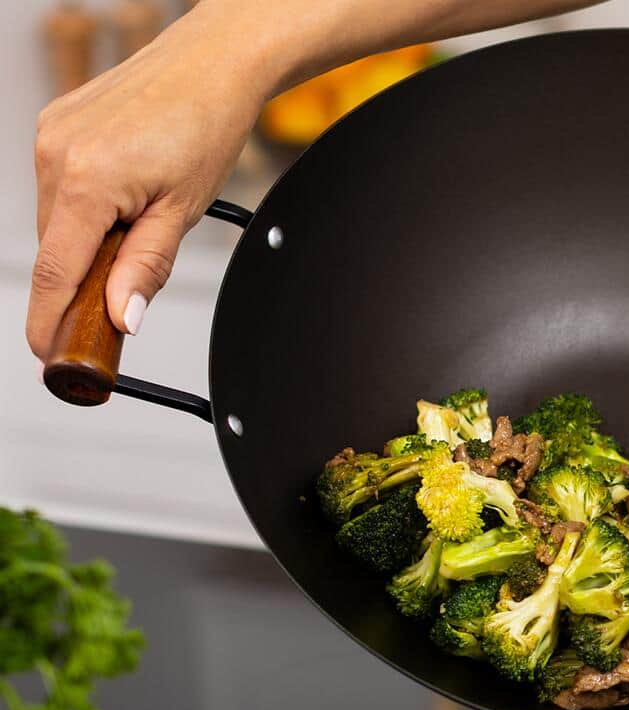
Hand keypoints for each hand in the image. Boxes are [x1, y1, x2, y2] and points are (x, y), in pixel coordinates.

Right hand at [27, 8, 267, 358]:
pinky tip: (125, 190)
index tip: (46, 352)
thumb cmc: (206, 128)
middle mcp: (55, 154)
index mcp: (87, 180)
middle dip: (84, 276)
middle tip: (124, 287)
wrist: (209, 66)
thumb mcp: (184, 211)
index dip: (46, 319)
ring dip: (89, 236)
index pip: (55, 271)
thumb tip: (122, 317)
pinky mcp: (54, 125)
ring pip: (57, 218)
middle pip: (57, 247)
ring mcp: (49, 136)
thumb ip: (145, 267)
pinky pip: (60, 186)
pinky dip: (87, 205)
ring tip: (141, 215)